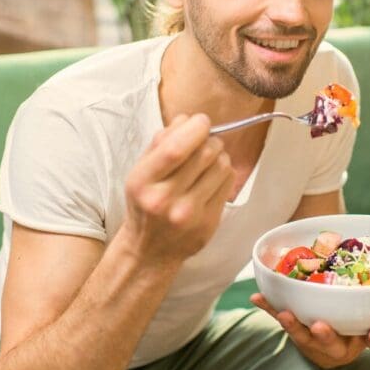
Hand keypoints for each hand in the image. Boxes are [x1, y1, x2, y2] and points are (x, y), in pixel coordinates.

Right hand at [123, 114, 235, 265]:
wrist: (149, 250)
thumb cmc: (145, 204)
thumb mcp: (141, 172)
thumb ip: (160, 143)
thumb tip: (187, 120)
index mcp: (143, 182)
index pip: (175, 149)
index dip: (194, 129)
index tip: (201, 121)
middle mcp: (165, 200)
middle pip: (204, 154)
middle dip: (210, 139)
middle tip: (206, 141)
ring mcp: (189, 214)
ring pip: (221, 166)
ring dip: (219, 155)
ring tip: (208, 161)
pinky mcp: (208, 223)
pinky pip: (228, 183)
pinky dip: (224, 173)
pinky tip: (212, 178)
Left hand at [251, 293, 369, 368]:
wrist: (326, 354)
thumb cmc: (350, 334)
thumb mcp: (364, 332)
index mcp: (356, 343)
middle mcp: (333, 345)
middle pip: (330, 343)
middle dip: (325, 335)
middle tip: (320, 326)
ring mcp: (311, 340)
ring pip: (302, 335)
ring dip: (292, 325)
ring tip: (284, 314)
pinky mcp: (294, 332)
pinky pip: (280, 318)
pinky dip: (268, 307)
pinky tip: (257, 297)